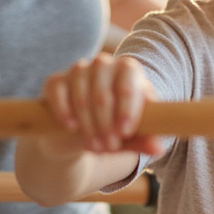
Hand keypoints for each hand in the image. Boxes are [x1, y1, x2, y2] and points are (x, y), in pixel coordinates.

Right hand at [40, 53, 164, 156]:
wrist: (81, 132)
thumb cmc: (115, 127)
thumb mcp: (131, 135)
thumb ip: (144, 139)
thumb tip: (158, 149)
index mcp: (129, 70)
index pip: (128, 82)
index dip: (127, 108)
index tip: (125, 132)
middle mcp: (103, 64)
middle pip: (103, 92)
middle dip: (106, 124)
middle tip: (110, 147)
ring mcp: (78, 70)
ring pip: (81, 95)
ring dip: (88, 123)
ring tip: (95, 146)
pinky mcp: (55, 81)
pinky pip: (59, 91)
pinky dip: (65, 111)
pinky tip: (72, 127)